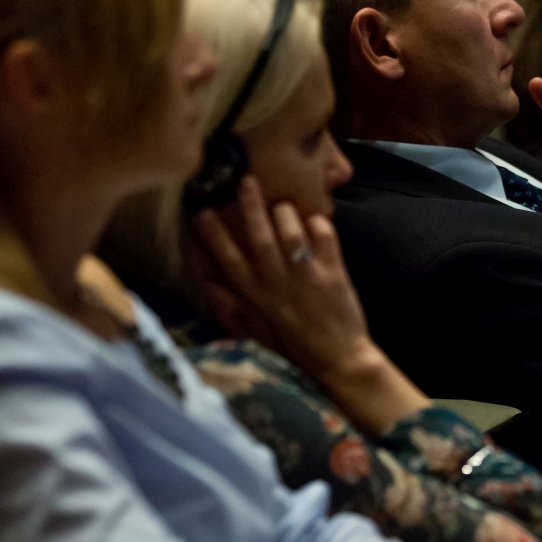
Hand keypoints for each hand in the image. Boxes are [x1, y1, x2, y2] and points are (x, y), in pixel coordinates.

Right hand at [194, 177, 426, 431]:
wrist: (339, 360)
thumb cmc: (296, 346)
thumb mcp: (259, 331)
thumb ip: (234, 309)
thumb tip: (208, 287)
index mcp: (258, 298)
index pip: (230, 262)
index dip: (214, 236)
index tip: (202, 211)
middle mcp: (279, 285)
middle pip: (260, 240)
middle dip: (251, 208)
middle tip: (245, 181)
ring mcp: (307, 278)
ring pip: (292, 235)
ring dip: (286, 214)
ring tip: (282, 204)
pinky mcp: (334, 275)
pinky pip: (325, 239)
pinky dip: (319, 225)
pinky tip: (315, 220)